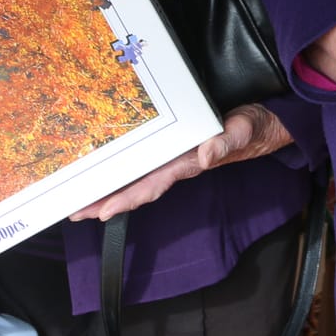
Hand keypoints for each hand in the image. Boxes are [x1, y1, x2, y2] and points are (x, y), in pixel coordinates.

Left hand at [69, 103, 292, 221]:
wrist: (263, 123)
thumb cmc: (252, 127)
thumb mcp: (242, 131)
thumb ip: (226, 142)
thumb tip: (206, 156)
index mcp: (187, 163)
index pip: (152, 185)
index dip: (127, 198)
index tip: (102, 212)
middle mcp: (175, 164)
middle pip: (135, 187)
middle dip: (105, 201)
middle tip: (73, 211)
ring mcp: (172, 156)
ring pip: (135, 176)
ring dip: (107, 188)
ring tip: (78, 198)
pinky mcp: (172, 145)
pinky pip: (142, 160)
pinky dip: (121, 168)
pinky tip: (103, 172)